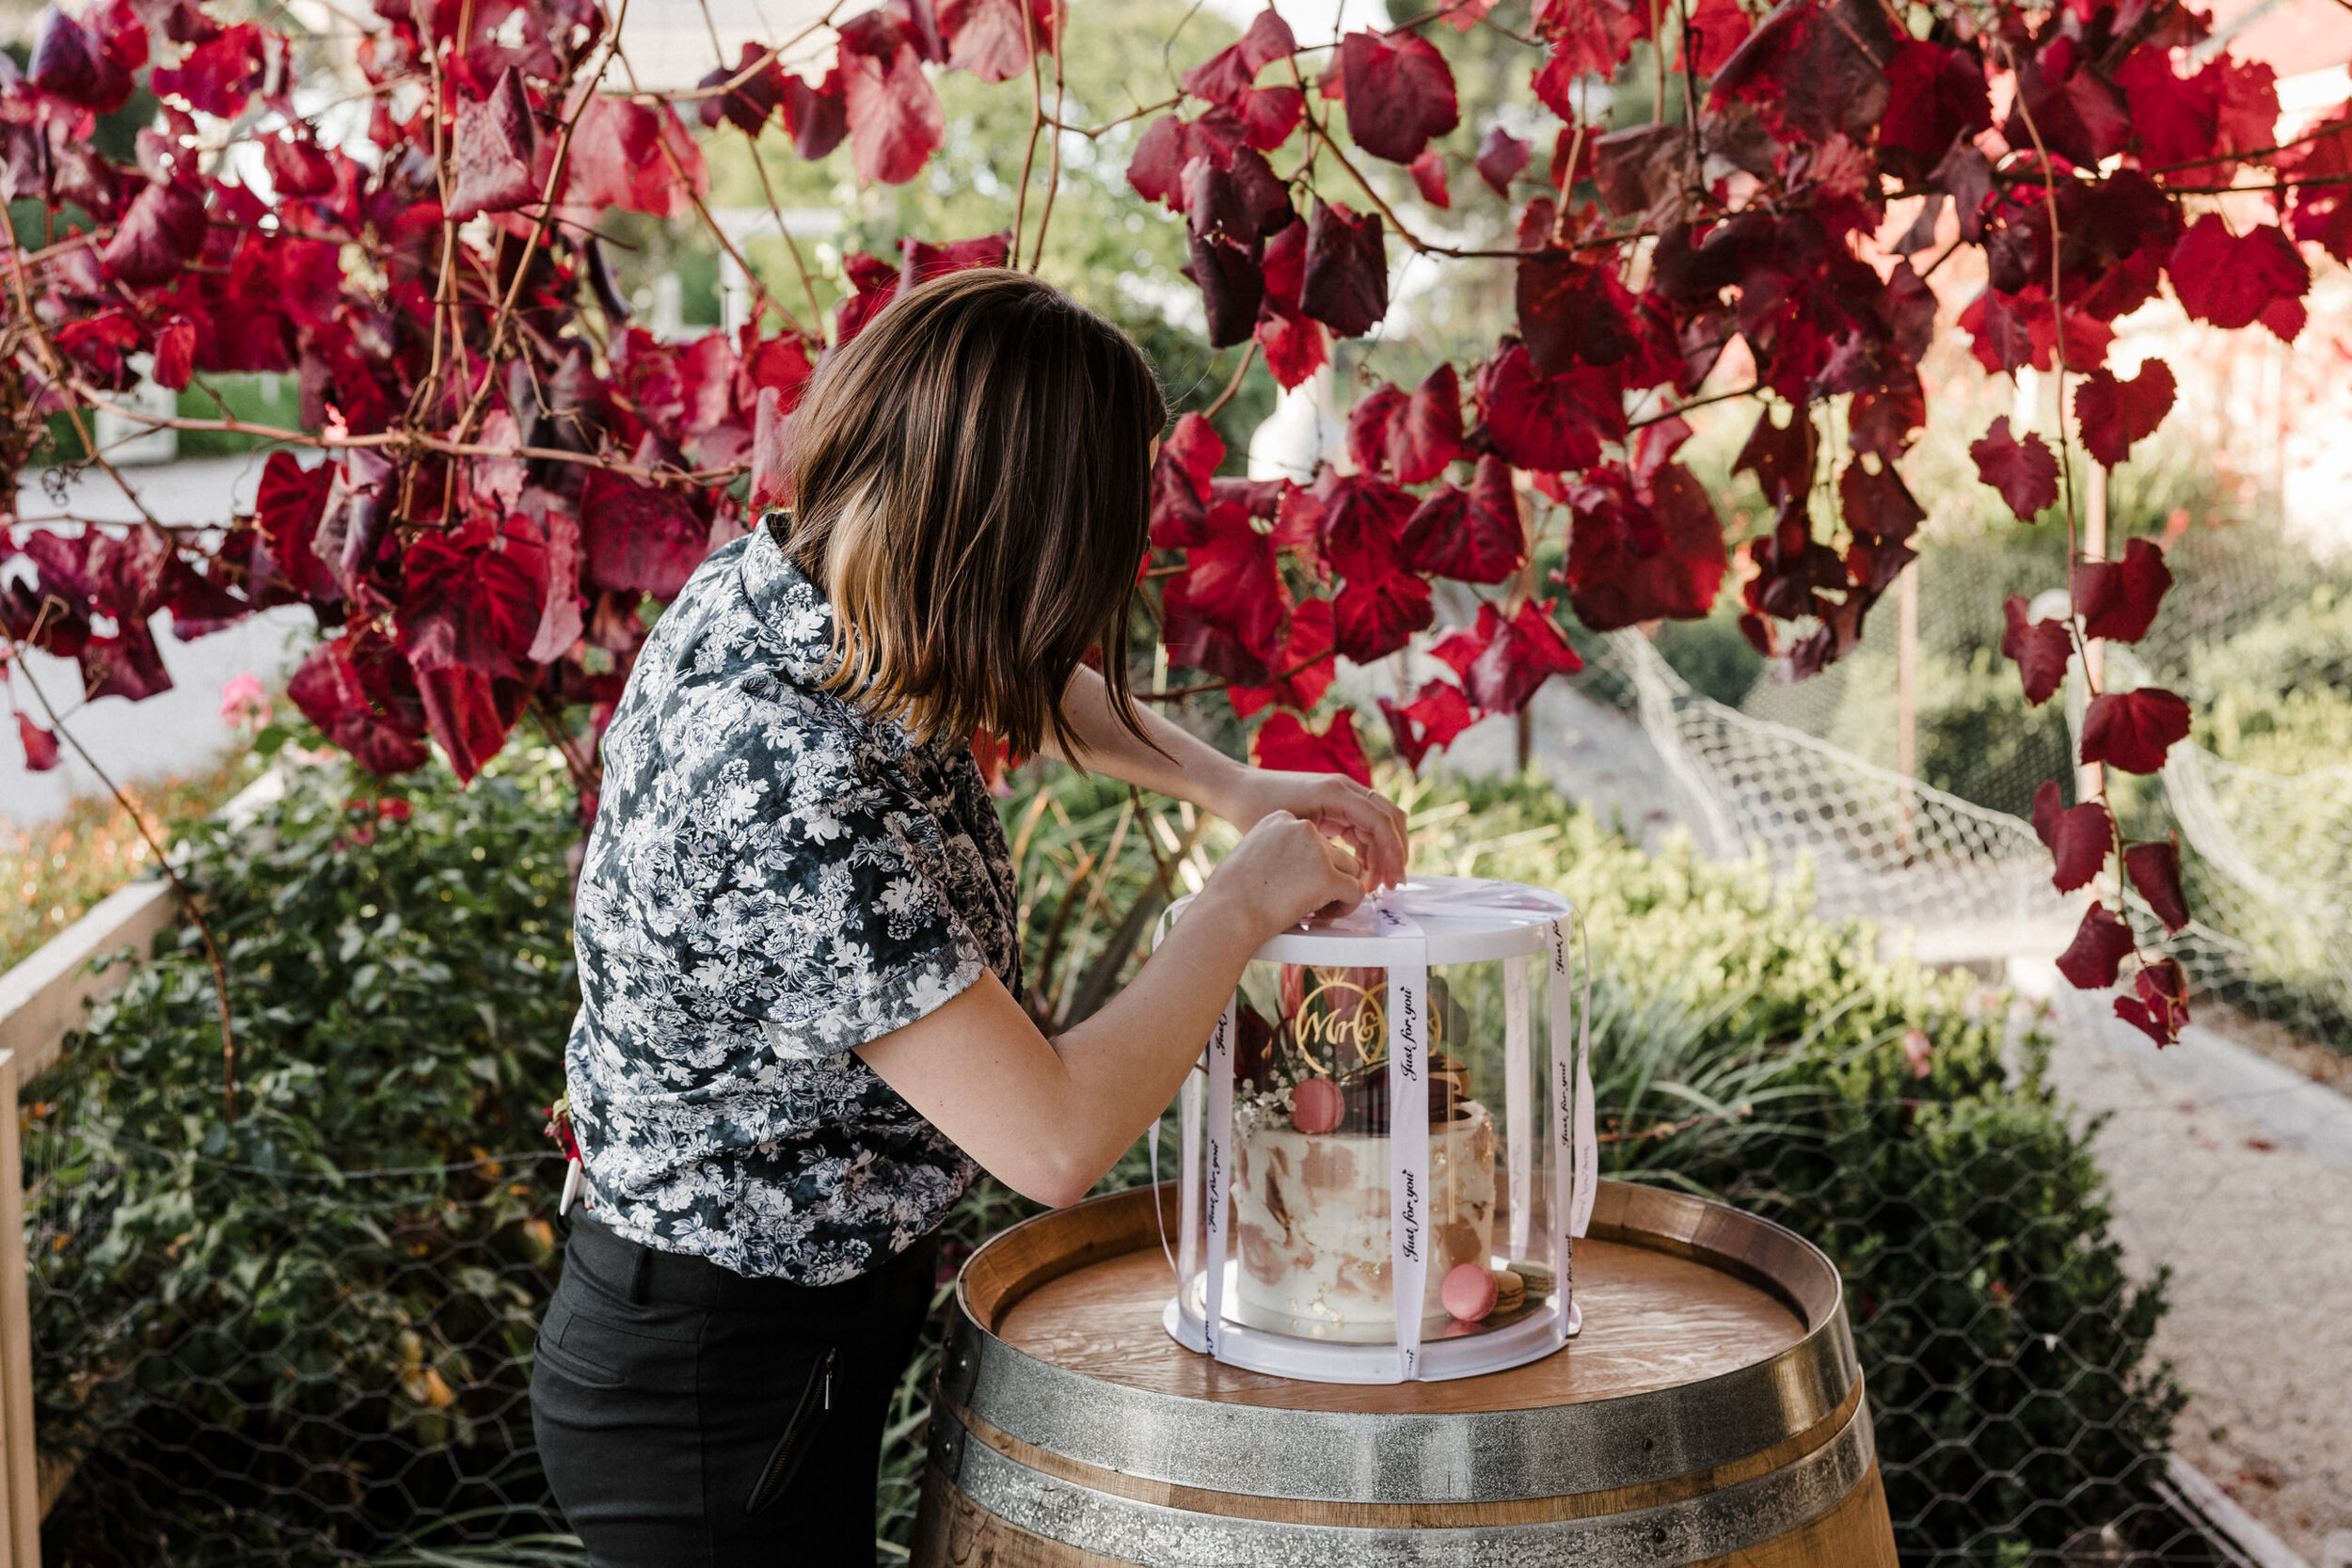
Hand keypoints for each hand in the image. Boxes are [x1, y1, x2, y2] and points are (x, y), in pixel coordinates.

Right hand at [1200, 811, 1366, 938]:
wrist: (1226, 912)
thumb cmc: (1230, 893)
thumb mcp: (1253, 854)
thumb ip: (1280, 853)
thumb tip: (1301, 870)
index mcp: (1280, 819)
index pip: (1314, 839)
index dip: (1310, 866)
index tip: (1293, 884)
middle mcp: (1301, 827)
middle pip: (1335, 854)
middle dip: (1326, 879)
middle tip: (1307, 902)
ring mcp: (1317, 850)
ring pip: (1351, 870)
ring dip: (1339, 892)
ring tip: (1315, 910)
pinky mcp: (1328, 876)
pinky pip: (1356, 890)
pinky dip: (1347, 906)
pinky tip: (1322, 916)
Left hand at [1212, 768, 1410, 888]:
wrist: (1239, 791)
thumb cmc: (1255, 809)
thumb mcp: (1290, 831)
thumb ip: (1321, 848)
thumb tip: (1351, 874)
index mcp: (1336, 791)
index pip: (1381, 820)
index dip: (1392, 852)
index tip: (1393, 881)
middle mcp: (1344, 789)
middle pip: (1389, 818)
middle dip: (1395, 852)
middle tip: (1394, 886)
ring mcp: (1342, 796)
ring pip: (1379, 824)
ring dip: (1383, 853)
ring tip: (1377, 886)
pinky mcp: (1335, 806)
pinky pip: (1363, 827)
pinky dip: (1368, 849)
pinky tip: (1362, 873)